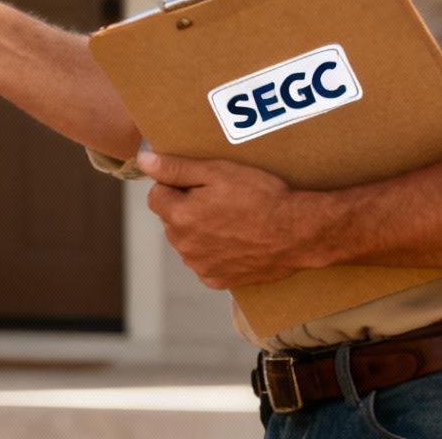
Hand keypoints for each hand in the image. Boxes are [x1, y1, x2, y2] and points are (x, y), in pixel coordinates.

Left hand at [137, 152, 332, 288]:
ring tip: (232, 218)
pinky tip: (236, 239)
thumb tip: (143, 161)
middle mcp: (184, 246)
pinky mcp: (218, 280)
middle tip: (220, 198)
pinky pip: (204, 261)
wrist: (298, 233)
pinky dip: (214, 251)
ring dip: (199, 230)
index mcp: (179, 216)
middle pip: (171, 219)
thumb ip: (176, 168)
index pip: (156, 195)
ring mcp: (200, 266)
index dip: (176, 185)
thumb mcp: (217, 171)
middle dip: (186, 207)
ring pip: (187, 241)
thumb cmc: (260, 197)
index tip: (200, 182)